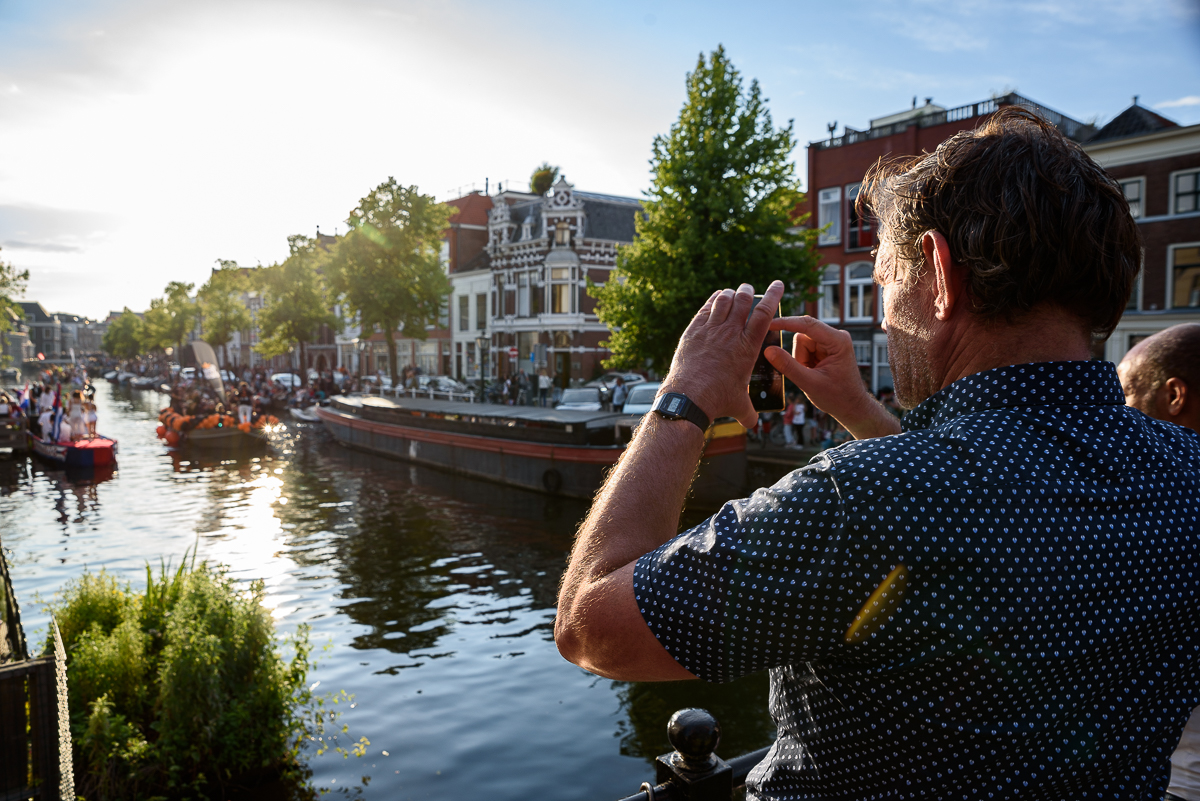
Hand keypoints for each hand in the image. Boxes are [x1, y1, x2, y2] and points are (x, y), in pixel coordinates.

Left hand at [659, 281, 783, 429]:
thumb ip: (748, 411)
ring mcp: (710, 330)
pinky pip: (705, 309)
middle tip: (749, 288)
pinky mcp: (693, 332)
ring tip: (733, 292)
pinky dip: (713, 300)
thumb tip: (752, 422)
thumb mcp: (739, 405)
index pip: (764, 314)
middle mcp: (730, 333)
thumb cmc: (718, 400)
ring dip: (730, 294)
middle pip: (743, 301)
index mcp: (748, 347)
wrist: (689, 397)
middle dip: (748, 291)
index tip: (777, 285)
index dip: (773, 296)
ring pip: (723, 301)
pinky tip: (716, 298)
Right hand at [764, 315, 900, 439]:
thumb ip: (788, 366)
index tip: (768, 324)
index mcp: (838, 341)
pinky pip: (804, 350)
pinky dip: (803, 362)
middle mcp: (835, 337)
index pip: (807, 325)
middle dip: (799, 356)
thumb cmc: (838, 397)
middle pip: (802, 335)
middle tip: (806, 373)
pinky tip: (813, 373)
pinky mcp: (824, 348)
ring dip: (801, 360)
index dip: (786, 323)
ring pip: (801, 344)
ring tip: (812, 375)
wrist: (851, 408)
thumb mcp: (810, 383)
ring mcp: (830, 342)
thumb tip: (768, 350)